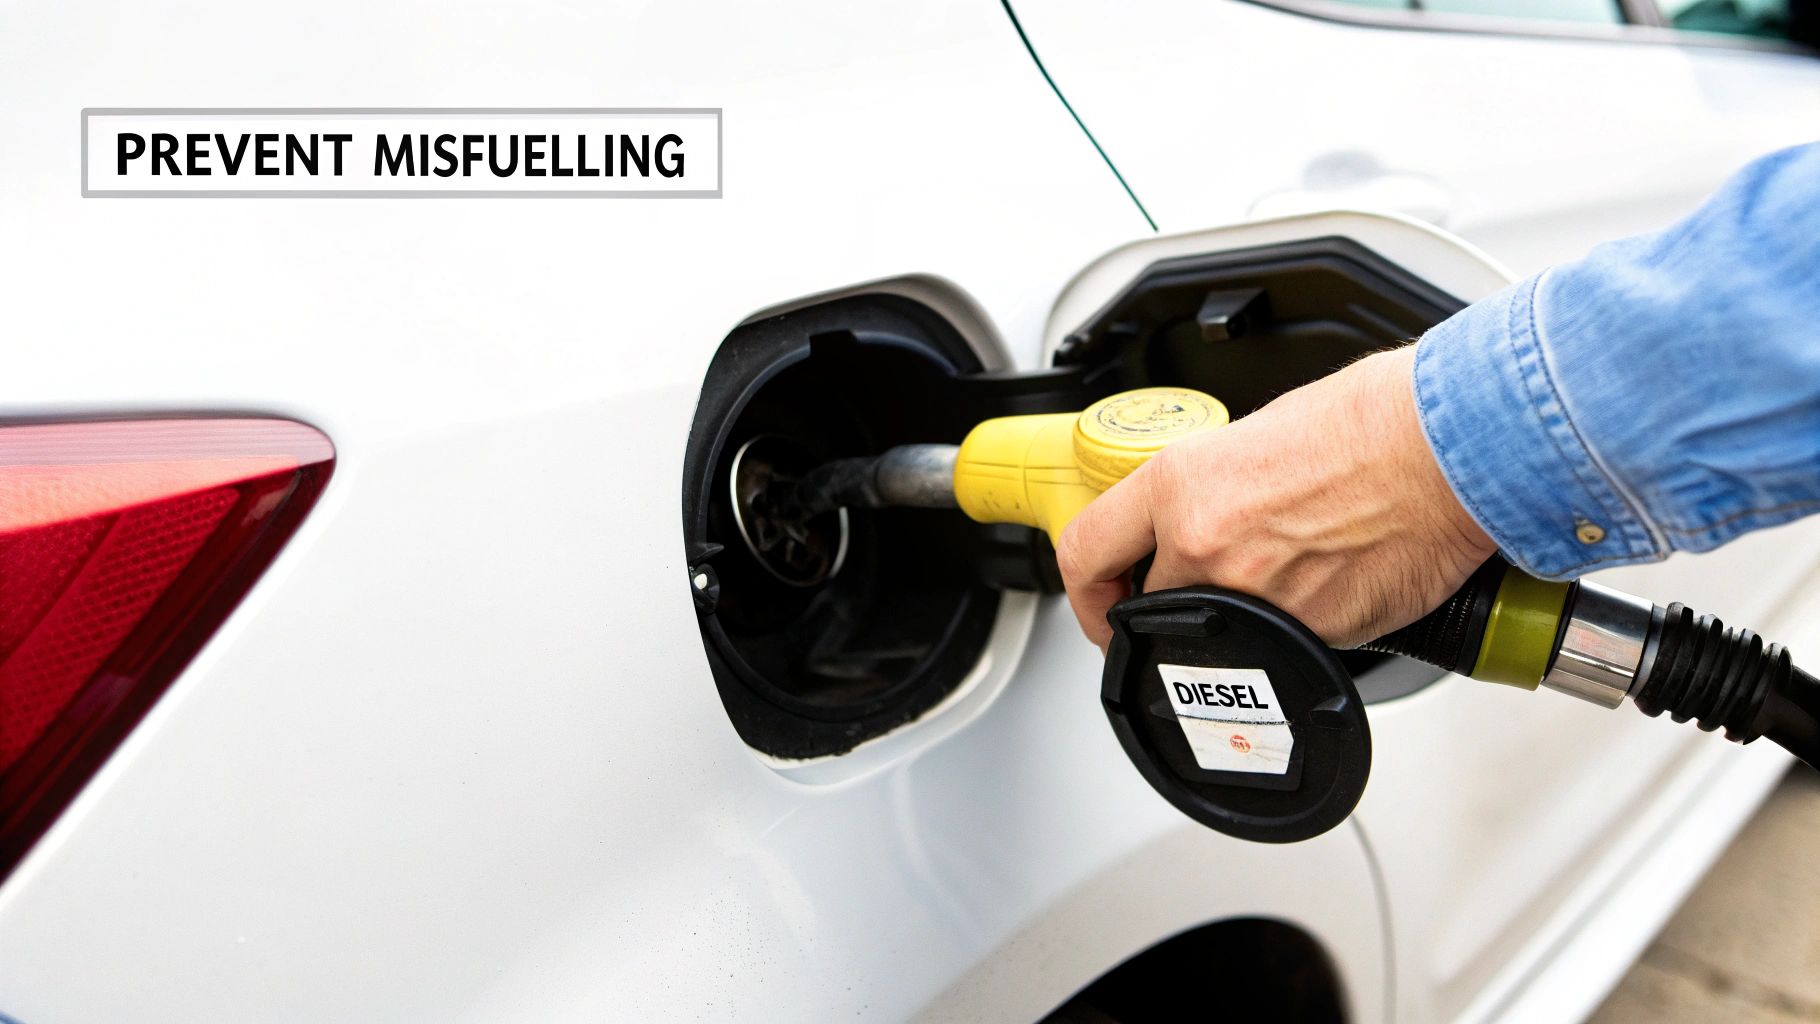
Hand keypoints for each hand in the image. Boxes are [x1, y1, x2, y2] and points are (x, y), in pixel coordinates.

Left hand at [1055, 346, 1496, 649]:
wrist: (1452, 447)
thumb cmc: (1378, 421)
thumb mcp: (1258, 433)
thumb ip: (1211, 486)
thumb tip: (1202, 516)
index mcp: (1180, 484)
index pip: (1085, 554)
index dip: (1085, 594)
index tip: (1102, 602)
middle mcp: (1203, 543)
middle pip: (1149, 607)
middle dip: (1172, 607)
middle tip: (1207, 590)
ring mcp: (1252, 596)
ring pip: (1216, 633)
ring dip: (1240, 618)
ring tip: (1288, 575)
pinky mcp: (1307, 634)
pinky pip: (1279, 647)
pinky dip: (1296, 629)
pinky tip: (1329, 585)